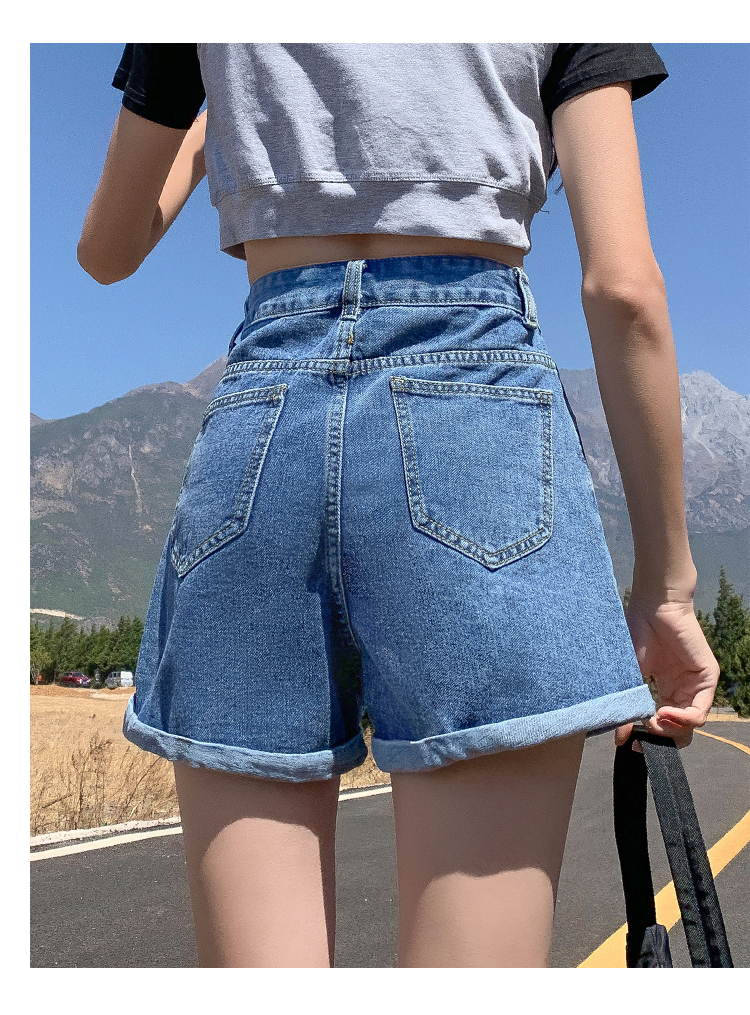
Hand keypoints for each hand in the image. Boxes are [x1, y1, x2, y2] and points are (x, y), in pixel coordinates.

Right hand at [615, 596, 718, 749]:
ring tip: (653, 721)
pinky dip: (682, 719)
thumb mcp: (629, 677)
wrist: (652, 607)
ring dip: (670, 730)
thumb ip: (629, 706)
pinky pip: (700, 712)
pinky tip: (664, 713)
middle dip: (660, 738)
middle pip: (678, 731)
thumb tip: (620, 738)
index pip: (662, 725)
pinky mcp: (707, 677)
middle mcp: (682, 690)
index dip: (647, 737)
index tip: (628, 738)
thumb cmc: (636, 634)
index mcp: (664, 690)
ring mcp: (696, 685)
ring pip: (690, 726)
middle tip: (642, 733)